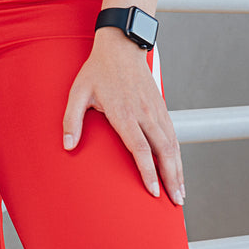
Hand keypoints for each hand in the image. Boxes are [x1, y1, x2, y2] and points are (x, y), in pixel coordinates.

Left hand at [63, 29, 183, 205]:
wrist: (121, 46)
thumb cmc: (97, 70)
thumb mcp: (78, 92)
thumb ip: (72, 119)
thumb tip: (67, 145)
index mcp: (124, 113)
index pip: (140, 149)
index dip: (148, 172)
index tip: (153, 192)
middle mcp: (144, 113)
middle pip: (163, 151)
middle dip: (171, 178)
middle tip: (175, 202)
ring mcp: (156, 110)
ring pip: (172, 145)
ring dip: (178, 170)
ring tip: (181, 193)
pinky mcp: (161, 107)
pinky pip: (173, 135)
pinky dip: (179, 155)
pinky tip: (179, 169)